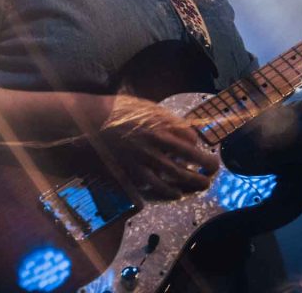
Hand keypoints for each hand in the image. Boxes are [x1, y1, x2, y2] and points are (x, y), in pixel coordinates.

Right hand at [96, 95, 219, 199]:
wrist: (88, 122)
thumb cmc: (118, 111)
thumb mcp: (146, 107)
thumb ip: (166, 118)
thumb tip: (185, 128)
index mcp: (159, 128)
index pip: (189, 140)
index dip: (198, 146)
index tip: (200, 148)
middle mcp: (153, 147)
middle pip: (186, 162)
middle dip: (204, 168)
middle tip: (214, 171)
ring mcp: (141, 162)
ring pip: (171, 179)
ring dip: (190, 184)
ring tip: (201, 185)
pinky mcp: (128, 174)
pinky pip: (151, 189)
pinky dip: (165, 193)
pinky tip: (175, 194)